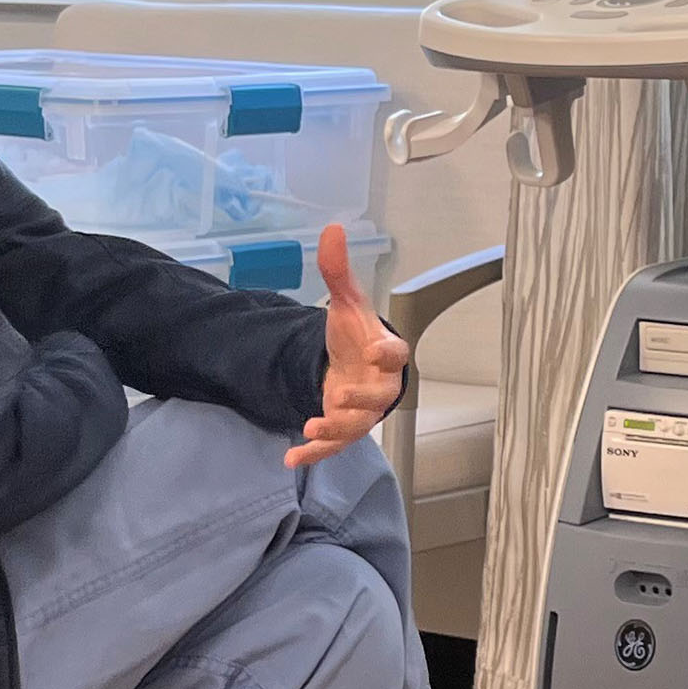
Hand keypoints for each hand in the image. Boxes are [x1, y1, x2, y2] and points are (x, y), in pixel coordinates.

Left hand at [287, 222, 411, 469]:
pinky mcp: (344, 430)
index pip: (396, 355)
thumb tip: (332, 229)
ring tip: (311, 427)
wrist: (351, 365)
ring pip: (357, 426)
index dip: (388, 355)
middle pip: (379, 398)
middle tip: (340, 397)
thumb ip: (338, 271)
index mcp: (384, 353)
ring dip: (336, 430)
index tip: (375, 351)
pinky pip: (333, 446)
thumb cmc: (354, 337)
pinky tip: (290, 459)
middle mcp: (378, 386)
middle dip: (362, 401)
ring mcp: (362, 412)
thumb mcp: (344, 302)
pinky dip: (314, 455)